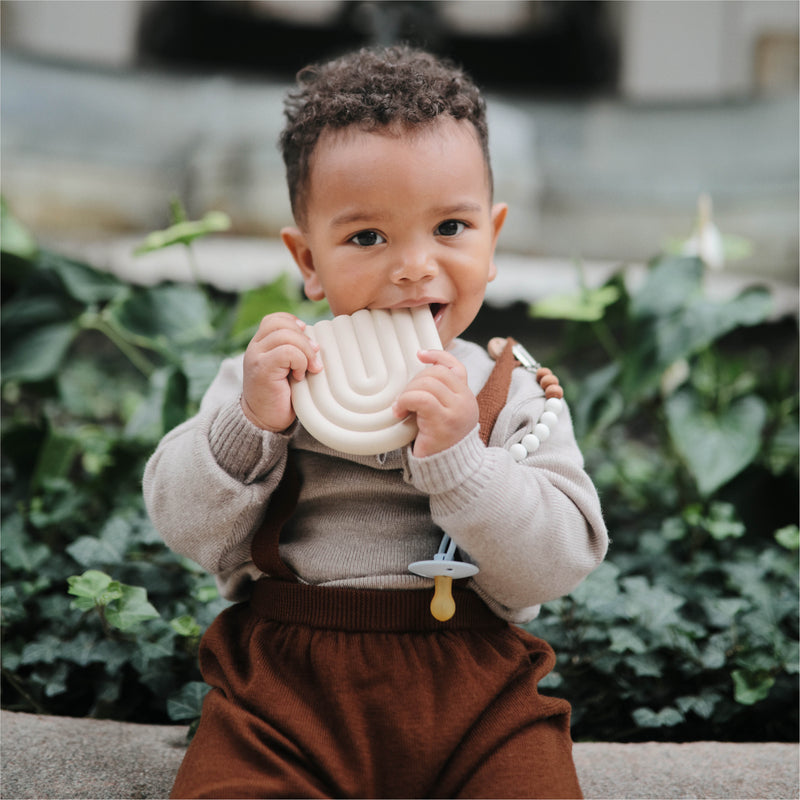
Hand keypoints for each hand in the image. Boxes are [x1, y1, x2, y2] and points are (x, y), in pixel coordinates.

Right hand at [241, 313, 321, 431]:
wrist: (264, 422)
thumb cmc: (282, 397)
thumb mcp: (289, 369)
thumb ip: (295, 351)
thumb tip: (317, 340)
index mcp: (260, 345)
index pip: (275, 319)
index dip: (294, 324)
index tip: (307, 344)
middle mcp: (255, 348)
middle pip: (282, 324)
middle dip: (305, 339)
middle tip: (314, 360)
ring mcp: (256, 357)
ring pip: (286, 336)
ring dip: (305, 352)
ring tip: (308, 370)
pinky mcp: (262, 369)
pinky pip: (287, 352)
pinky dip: (300, 362)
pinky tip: (299, 376)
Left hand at [394, 350, 478, 457]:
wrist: (450, 471)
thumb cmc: (440, 443)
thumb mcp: (443, 414)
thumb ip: (438, 396)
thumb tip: (417, 375)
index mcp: (466, 397)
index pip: (455, 366)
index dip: (437, 355)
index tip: (419, 354)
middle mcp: (465, 401)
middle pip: (437, 372)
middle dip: (414, 380)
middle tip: (405, 397)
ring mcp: (456, 410)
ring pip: (427, 383)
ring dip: (407, 392)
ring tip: (401, 407)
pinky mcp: (444, 421)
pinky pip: (421, 398)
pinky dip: (405, 401)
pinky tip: (399, 412)